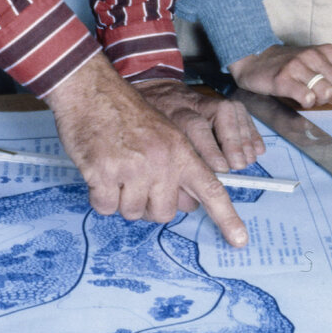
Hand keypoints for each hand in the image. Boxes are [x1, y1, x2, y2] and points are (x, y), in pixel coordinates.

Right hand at [45, 60, 248, 246]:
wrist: (92, 91)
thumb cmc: (127, 115)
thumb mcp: (165, 135)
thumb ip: (178, 169)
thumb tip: (187, 205)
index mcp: (181, 152)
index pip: (211, 190)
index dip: (226, 218)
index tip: (239, 240)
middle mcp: (162, 162)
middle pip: (163, 213)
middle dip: (147, 205)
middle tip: (135, 181)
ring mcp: (133, 169)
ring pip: (132, 213)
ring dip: (121, 200)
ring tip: (115, 170)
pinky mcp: (104, 173)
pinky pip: (105, 207)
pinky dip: (99, 197)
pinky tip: (98, 173)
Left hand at [133, 72, 263, 172]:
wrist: (153, 93)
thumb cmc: (151, 126)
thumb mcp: (150, 143)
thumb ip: (166, 171)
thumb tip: (188, 202)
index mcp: (172, 113)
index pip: (193, 126)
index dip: (210, 148)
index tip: (221, 168)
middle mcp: (192, 103)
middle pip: (219, 113)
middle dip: (232, 141)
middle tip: (239, 165)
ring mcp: (209, 100)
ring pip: (233, 111)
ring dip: (244, 138)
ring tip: (247, 161)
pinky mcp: (222, 102)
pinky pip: (242, 114)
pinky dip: (251, 133)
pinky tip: (256, 150)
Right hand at [228, 40, 331, 109]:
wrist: (255, 60)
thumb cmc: (290, 64)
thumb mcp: (318, 64)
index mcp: (327, 51)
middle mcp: (314, 55)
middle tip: (321, 97)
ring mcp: (298, 66)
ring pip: (326, 93)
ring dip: (320, 102)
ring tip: (309, 96)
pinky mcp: (283, 79)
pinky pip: (306, 98)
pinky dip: (306, 103)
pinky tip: (299, 98)